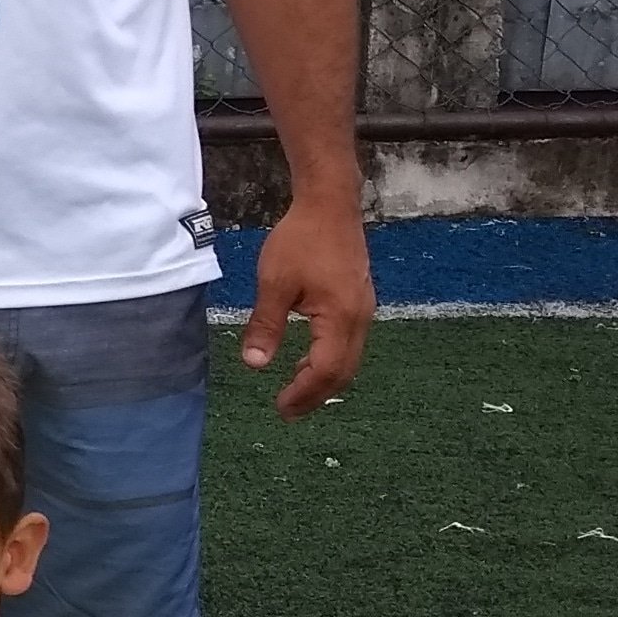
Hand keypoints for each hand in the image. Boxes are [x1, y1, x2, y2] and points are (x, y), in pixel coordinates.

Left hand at [240, 189, 373, 418]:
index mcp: (340, 317)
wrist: (330, 206)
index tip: (280, 408)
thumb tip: (254, 363)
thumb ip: (265, 325)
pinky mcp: (358, 301)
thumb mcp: (274, 283)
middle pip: (343, 371)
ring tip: (294, 391)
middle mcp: (359, 319)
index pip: (325, 369)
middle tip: (286, 411)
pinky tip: (305, 359)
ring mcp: (363, 310)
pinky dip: (328, 360)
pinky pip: (348, 343)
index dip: (303, 393)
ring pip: (348, 359)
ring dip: (322, 378)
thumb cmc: (301, 240)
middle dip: (315, 395)